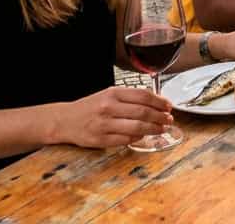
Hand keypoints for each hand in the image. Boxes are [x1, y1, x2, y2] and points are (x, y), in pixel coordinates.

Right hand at [53, 86, 171, 147]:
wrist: (65, 120)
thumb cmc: (90, 107)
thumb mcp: (108, 95)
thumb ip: (129, 98)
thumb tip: (156, 102)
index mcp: (112, 93)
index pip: (143, 95)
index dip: (159, 101)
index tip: (168, 106)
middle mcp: (108, 107)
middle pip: (143, 112)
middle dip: (160, 117)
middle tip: (169, 119)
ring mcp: (104, 124)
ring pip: (137, 128)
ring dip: (153, 129)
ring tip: (162, 129)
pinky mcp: (101, 140)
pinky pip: (125, 140)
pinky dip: (138, 139)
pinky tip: (143, 136)